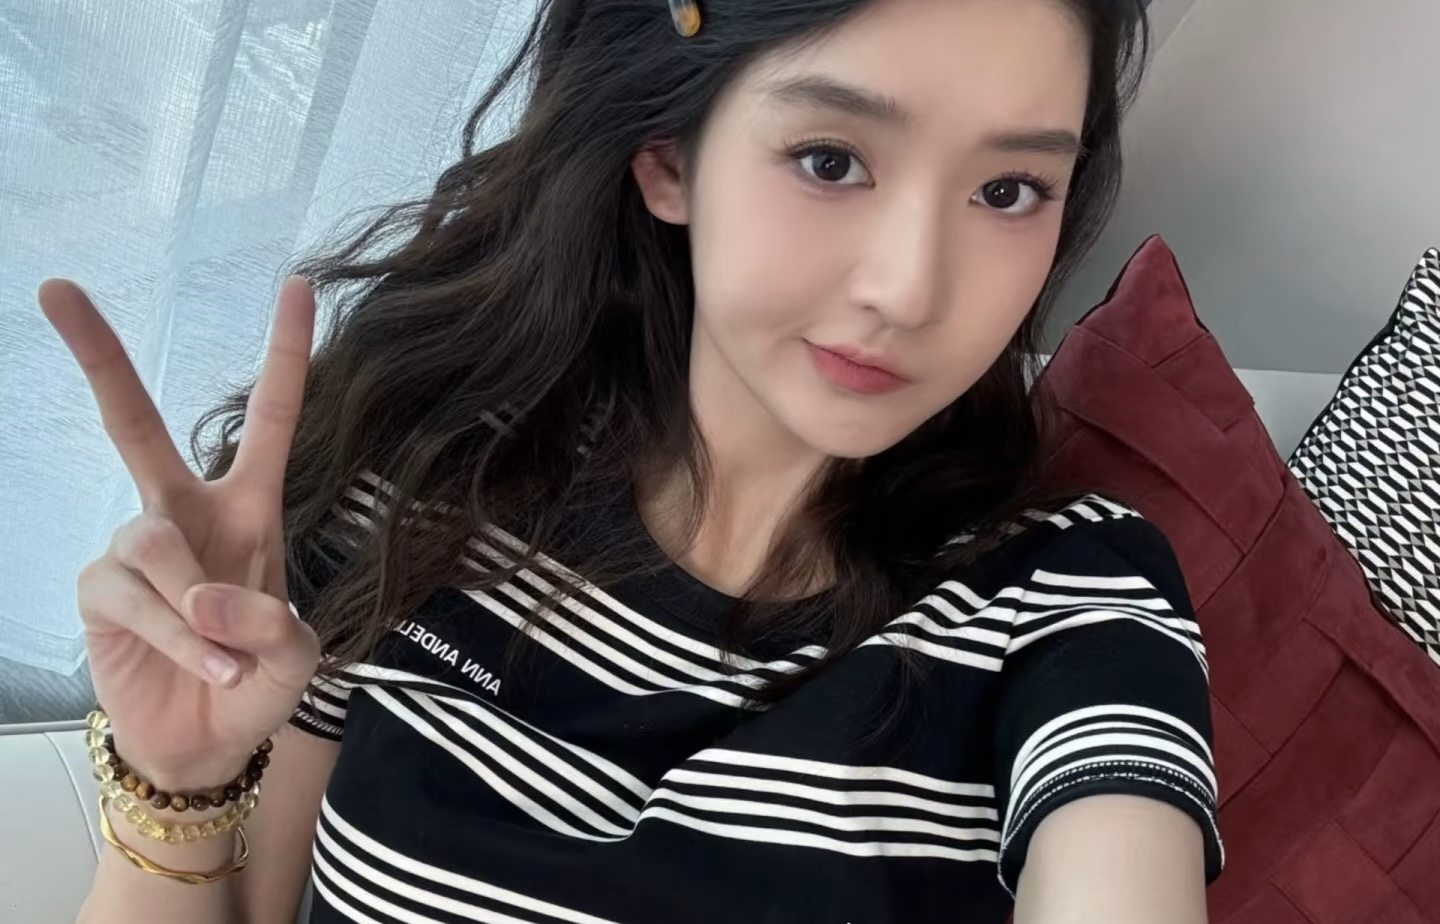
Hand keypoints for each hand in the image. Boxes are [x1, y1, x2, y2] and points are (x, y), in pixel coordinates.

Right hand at [40, 276, 321, 789]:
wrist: (209, 743)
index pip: (269, 418)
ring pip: (154, 546)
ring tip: (226, 657)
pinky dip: (176, 636)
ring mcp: (133, 548)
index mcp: (248, 507)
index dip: (285, 353)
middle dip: (99, 357)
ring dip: (197, 610)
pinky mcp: (98, 589)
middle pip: (135, 425)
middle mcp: (183, 512)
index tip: (298, 283)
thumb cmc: (258, 680)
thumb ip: (268, 620)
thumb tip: (202, 596)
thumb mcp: (295, 652)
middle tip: (57, 288)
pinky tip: (204, 663)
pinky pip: (133, 597)